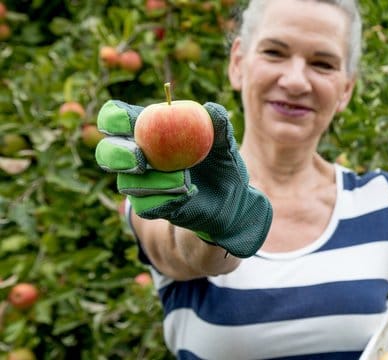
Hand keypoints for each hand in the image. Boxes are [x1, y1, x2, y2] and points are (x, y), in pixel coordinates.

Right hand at [94, 100, 272, 257]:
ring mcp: (141, 184)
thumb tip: (210, 109)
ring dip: (156, 182)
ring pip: (128, 184)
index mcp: (148, 132)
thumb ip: (219, 125)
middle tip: (141, 160)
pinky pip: (145, 206)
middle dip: (118, 154)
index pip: (117, 120)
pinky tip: (188, 195)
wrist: (233, 199)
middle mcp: (137, 158)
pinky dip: (165, 200)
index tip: (126, 120)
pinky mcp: (150, 207)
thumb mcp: (226, 144)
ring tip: (185, 179)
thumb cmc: (223, 163)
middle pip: (107, 153)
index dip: (113, 118)